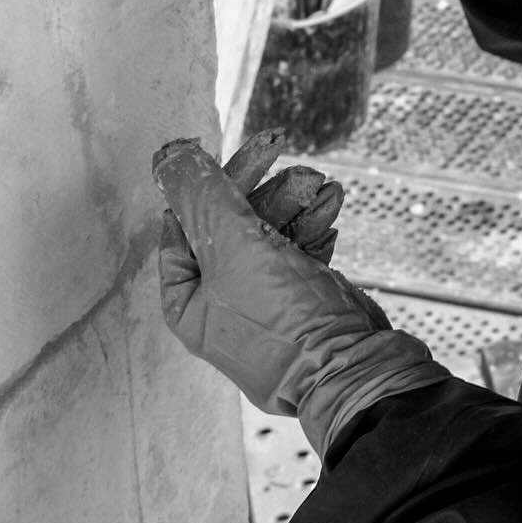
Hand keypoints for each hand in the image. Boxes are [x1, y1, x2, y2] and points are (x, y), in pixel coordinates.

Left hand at [154, 139, 446, 456]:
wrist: (351, 370)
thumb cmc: (283, 319)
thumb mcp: (233, 248)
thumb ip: (201, 196)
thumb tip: (170, 156)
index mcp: (188, 299)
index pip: (186, 222)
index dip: (215, 182)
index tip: (247, 152)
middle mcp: (219, 304)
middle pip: (233, 225)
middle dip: (269, 192)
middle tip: (300, 168)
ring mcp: (262, 305)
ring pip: (271, 236)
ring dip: (298, 205)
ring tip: (325, 186)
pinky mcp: (300, 305)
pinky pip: (298, 255)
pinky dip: (313, 229)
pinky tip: (331, 209)